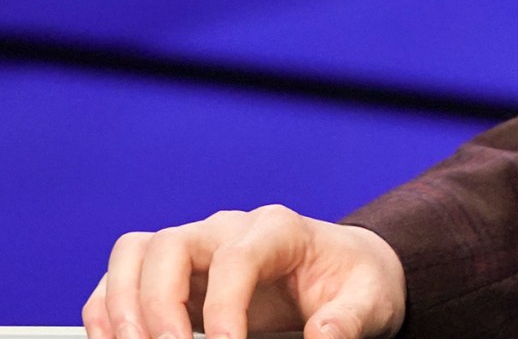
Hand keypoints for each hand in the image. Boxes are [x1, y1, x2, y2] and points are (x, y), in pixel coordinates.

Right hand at [84, 205, 404, 338]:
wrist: (346, 272)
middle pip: (169, 246)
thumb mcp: (369, 300)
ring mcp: (197, 249)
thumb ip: (348, 320)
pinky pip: (122, 279)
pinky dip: (109, 311)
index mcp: (279, 229)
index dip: (223, 308)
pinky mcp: (174, 276)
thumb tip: (324, 338)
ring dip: (121, 306)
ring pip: (134, 255)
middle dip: (157, 306)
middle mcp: (228, 230)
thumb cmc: (354, 282)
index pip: (236, 258)